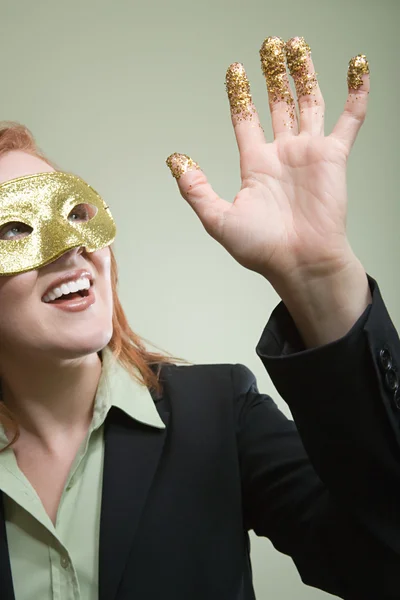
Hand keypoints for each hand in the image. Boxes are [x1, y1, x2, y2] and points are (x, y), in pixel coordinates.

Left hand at [166, 36, 369, 291]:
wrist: (300, 262)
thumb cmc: (263, 248)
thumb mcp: (218, 219)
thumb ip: (196, 189)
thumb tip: (175, 161)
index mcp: (256, 165)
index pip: (246, 119)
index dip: (240, 95)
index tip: (235, 70)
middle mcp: (282, 155)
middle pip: (277, 104)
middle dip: (273, 74)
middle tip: (269, 45)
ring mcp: (309, 153)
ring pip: (308, 102)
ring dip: (303, 73)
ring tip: (297, 46)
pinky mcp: (333, 157)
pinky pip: (350, 119)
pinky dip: (356, 93)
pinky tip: (357, 67)